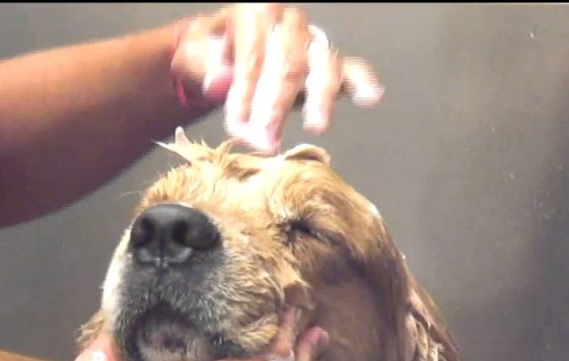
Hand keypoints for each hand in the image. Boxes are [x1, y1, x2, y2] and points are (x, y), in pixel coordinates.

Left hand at [170, 3, 383, 152]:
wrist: (225, 49)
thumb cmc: (213, 54)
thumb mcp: (199, 57)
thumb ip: (207, 68)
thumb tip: (219, 83)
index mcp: (256, 10)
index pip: (254, 52)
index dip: (246, 90)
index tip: (238, 124)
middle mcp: (289, 21)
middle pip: (289, 62)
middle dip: (276, 105)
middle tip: (266, 139)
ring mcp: (314, 41)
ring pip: (322, 66)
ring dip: (319, 100)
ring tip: (316, 127)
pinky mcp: (331, 63)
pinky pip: (352, 68)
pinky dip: (362, 82)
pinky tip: (370, 97)